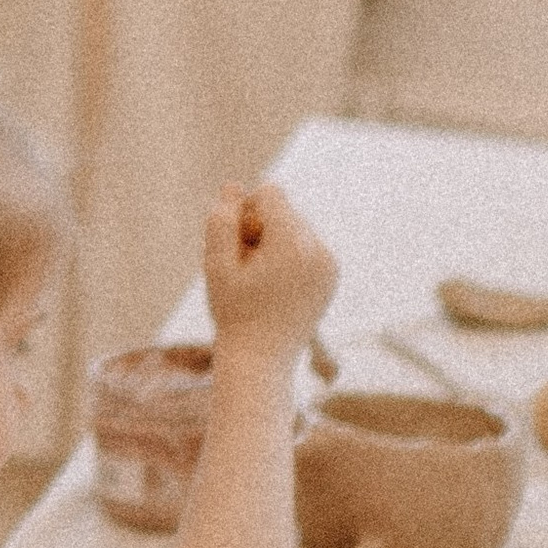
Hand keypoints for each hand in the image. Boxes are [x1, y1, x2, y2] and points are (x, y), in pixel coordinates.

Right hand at [203, 182, 337, 357]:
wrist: (261, 360)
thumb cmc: (233, 311)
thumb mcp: (215, 263)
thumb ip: (222, 219)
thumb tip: (234, 187)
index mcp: (293, 243)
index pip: (271, 194)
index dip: (246, 212)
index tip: (237, 245)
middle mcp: (319, 250)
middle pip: (285, 210)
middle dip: (261, 228)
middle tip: (245, 267)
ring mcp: (330, 265)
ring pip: (295, 227)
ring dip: (274, 243)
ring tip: (260, 278)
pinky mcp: (332, 277)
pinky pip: (306, 246)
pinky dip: (289, 256)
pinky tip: (275, 285)